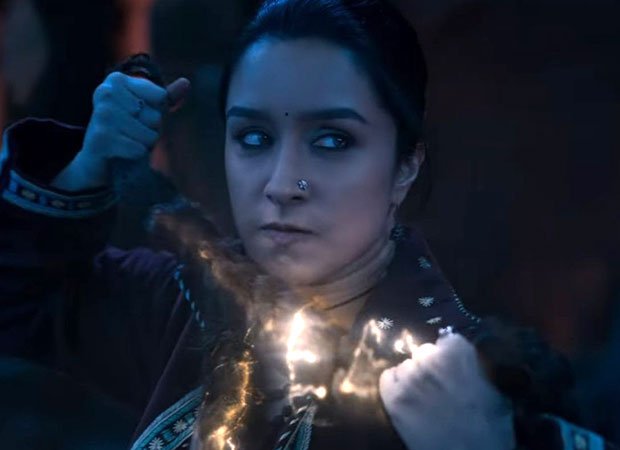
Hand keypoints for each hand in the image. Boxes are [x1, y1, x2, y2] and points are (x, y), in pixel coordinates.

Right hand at [52, 72, 189, 189]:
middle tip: (130, 133)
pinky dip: (135, 155)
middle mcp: (106, 92)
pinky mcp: (101, 138)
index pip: (161, 96)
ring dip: (143, 144)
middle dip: (149, 130)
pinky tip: (121, 152)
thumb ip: (167, 97)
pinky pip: (138, 149)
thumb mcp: (147, 109)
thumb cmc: (126, 129)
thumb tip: (186, 82)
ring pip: (149, 135)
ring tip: (126, 142)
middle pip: (155, 117)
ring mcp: (101, 115)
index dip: (157, 112)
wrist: (97, 157)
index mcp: (117, 80)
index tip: (138, 116)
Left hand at [379, 333, 514, 449]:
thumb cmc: (488, 430)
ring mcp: (410, 379)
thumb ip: (475, 368)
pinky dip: (396, 386)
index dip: (451, 354)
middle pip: (424, 351)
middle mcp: (431, 360)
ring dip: (414, 377)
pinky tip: (407, 398)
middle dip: (431, 365)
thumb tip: (465, 357)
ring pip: (406, 366)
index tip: (454, 366)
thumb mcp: (493, 392)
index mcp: (459, 355)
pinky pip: (388, 378)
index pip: (448, 339)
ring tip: (424, 395)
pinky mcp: (393, 398)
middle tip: (439, 385)